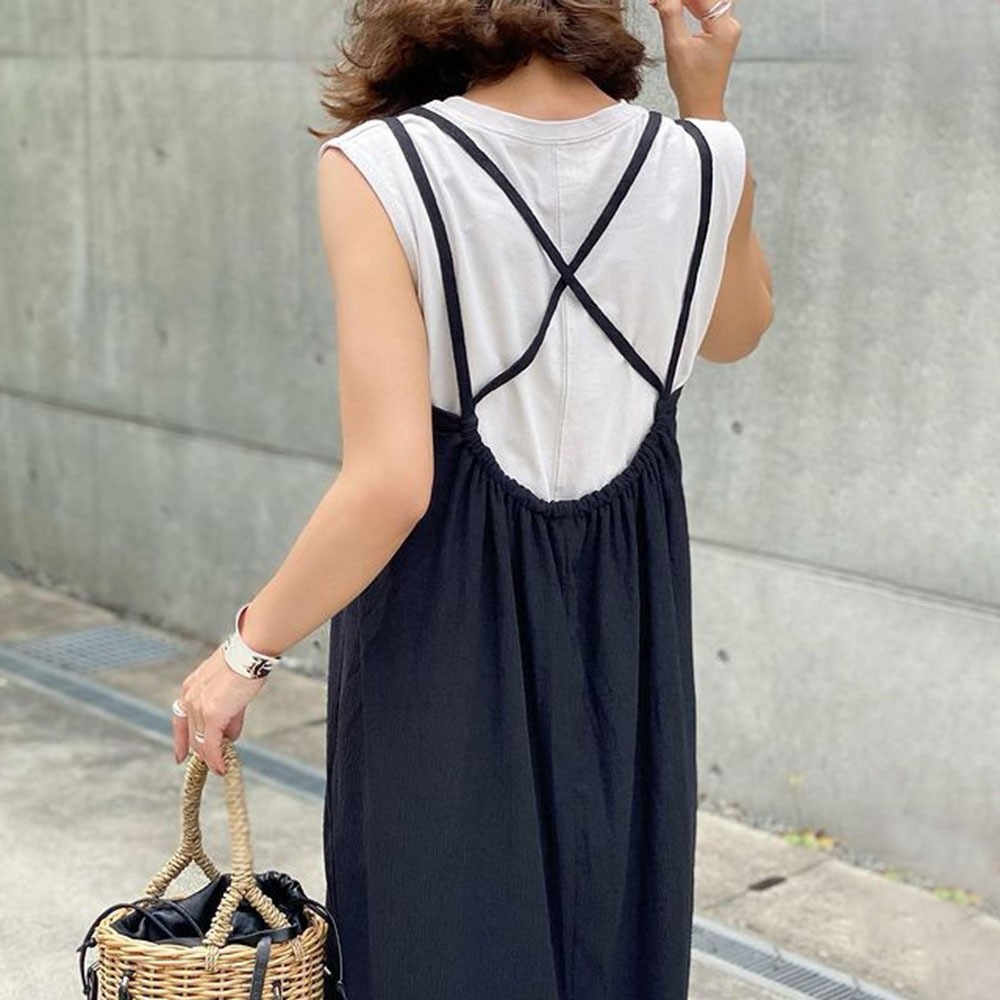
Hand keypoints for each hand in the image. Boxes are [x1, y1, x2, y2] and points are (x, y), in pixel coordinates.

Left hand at [172, 644, 266, 774]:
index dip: (181, 740)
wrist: (249, 653)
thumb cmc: (244, 663)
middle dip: (202, 751)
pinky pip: (211, 745)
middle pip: (191, 735)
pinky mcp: (212, 716)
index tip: (181, 756)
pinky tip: (221, 768)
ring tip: (220, 766)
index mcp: (190, 687)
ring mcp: (199, 708)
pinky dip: (216, 759)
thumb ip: (227, 712)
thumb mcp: (229, 687)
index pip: (180, 720)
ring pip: (201, 742)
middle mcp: (189, 698)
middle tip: (214, 761)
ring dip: (211, 756)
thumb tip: (230, 734)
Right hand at [649, 0, 741, 119]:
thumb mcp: (676, 46)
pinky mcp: (719, 36)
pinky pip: (703, 13)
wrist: (701, 107)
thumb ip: (670, 14)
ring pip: (703, 3)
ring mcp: (726, 30)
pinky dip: (687, 9)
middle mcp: (729, 25)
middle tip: (659, 0)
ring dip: (682, 0)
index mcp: (724, 26)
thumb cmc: (692, 85)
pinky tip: (671, 7)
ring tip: (660, 2)